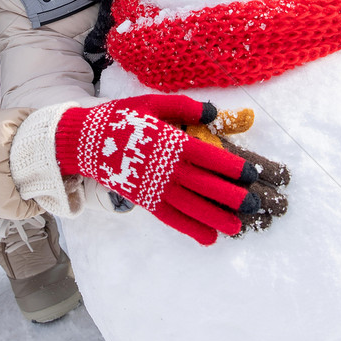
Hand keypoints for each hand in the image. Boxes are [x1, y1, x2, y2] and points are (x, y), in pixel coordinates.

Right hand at [55, 95, 287, 244]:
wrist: (86, 141)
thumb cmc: (122, 118)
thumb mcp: (152, 103)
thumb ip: (183, 106)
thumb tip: (212, 112)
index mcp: (169, 141)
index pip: (207, 157)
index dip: (230, 167)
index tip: (250, 175)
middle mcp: (164, 167)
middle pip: (204, 185)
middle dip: (231, 196)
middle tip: (254, 204)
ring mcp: (153, 186)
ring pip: (190, 206)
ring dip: (215, 217)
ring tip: (237, 226)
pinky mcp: (144, 200)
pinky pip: (171, 218)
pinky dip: (190, 229)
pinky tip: (208, 237)